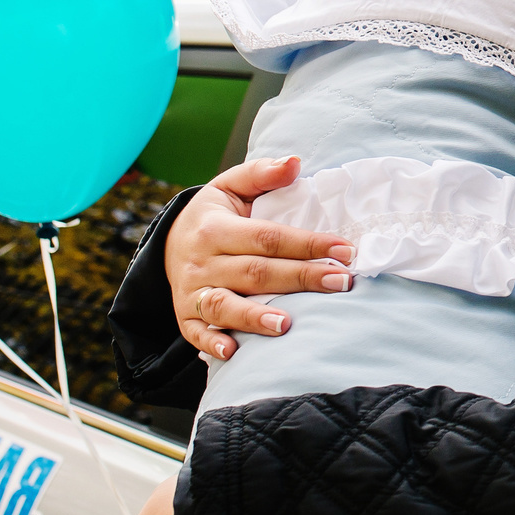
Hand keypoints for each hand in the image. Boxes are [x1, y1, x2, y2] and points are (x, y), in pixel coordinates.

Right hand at [168, 155, 354, 361]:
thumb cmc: (214, 215)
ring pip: (224, 306)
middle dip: (301, 278)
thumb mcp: (230, 186)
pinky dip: (212, 344)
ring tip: (288, 324)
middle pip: (256, 272)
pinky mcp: (185, 318)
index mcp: (215, 228)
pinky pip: (196, 334)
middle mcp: (202, 261)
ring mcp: (191, 292)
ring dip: (254, 317)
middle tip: (341, 283)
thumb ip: (261, 174)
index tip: (345, 250)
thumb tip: (294, 162)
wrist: (169, 243)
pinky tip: (234, 352)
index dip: (307, 243)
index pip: (268, 237)